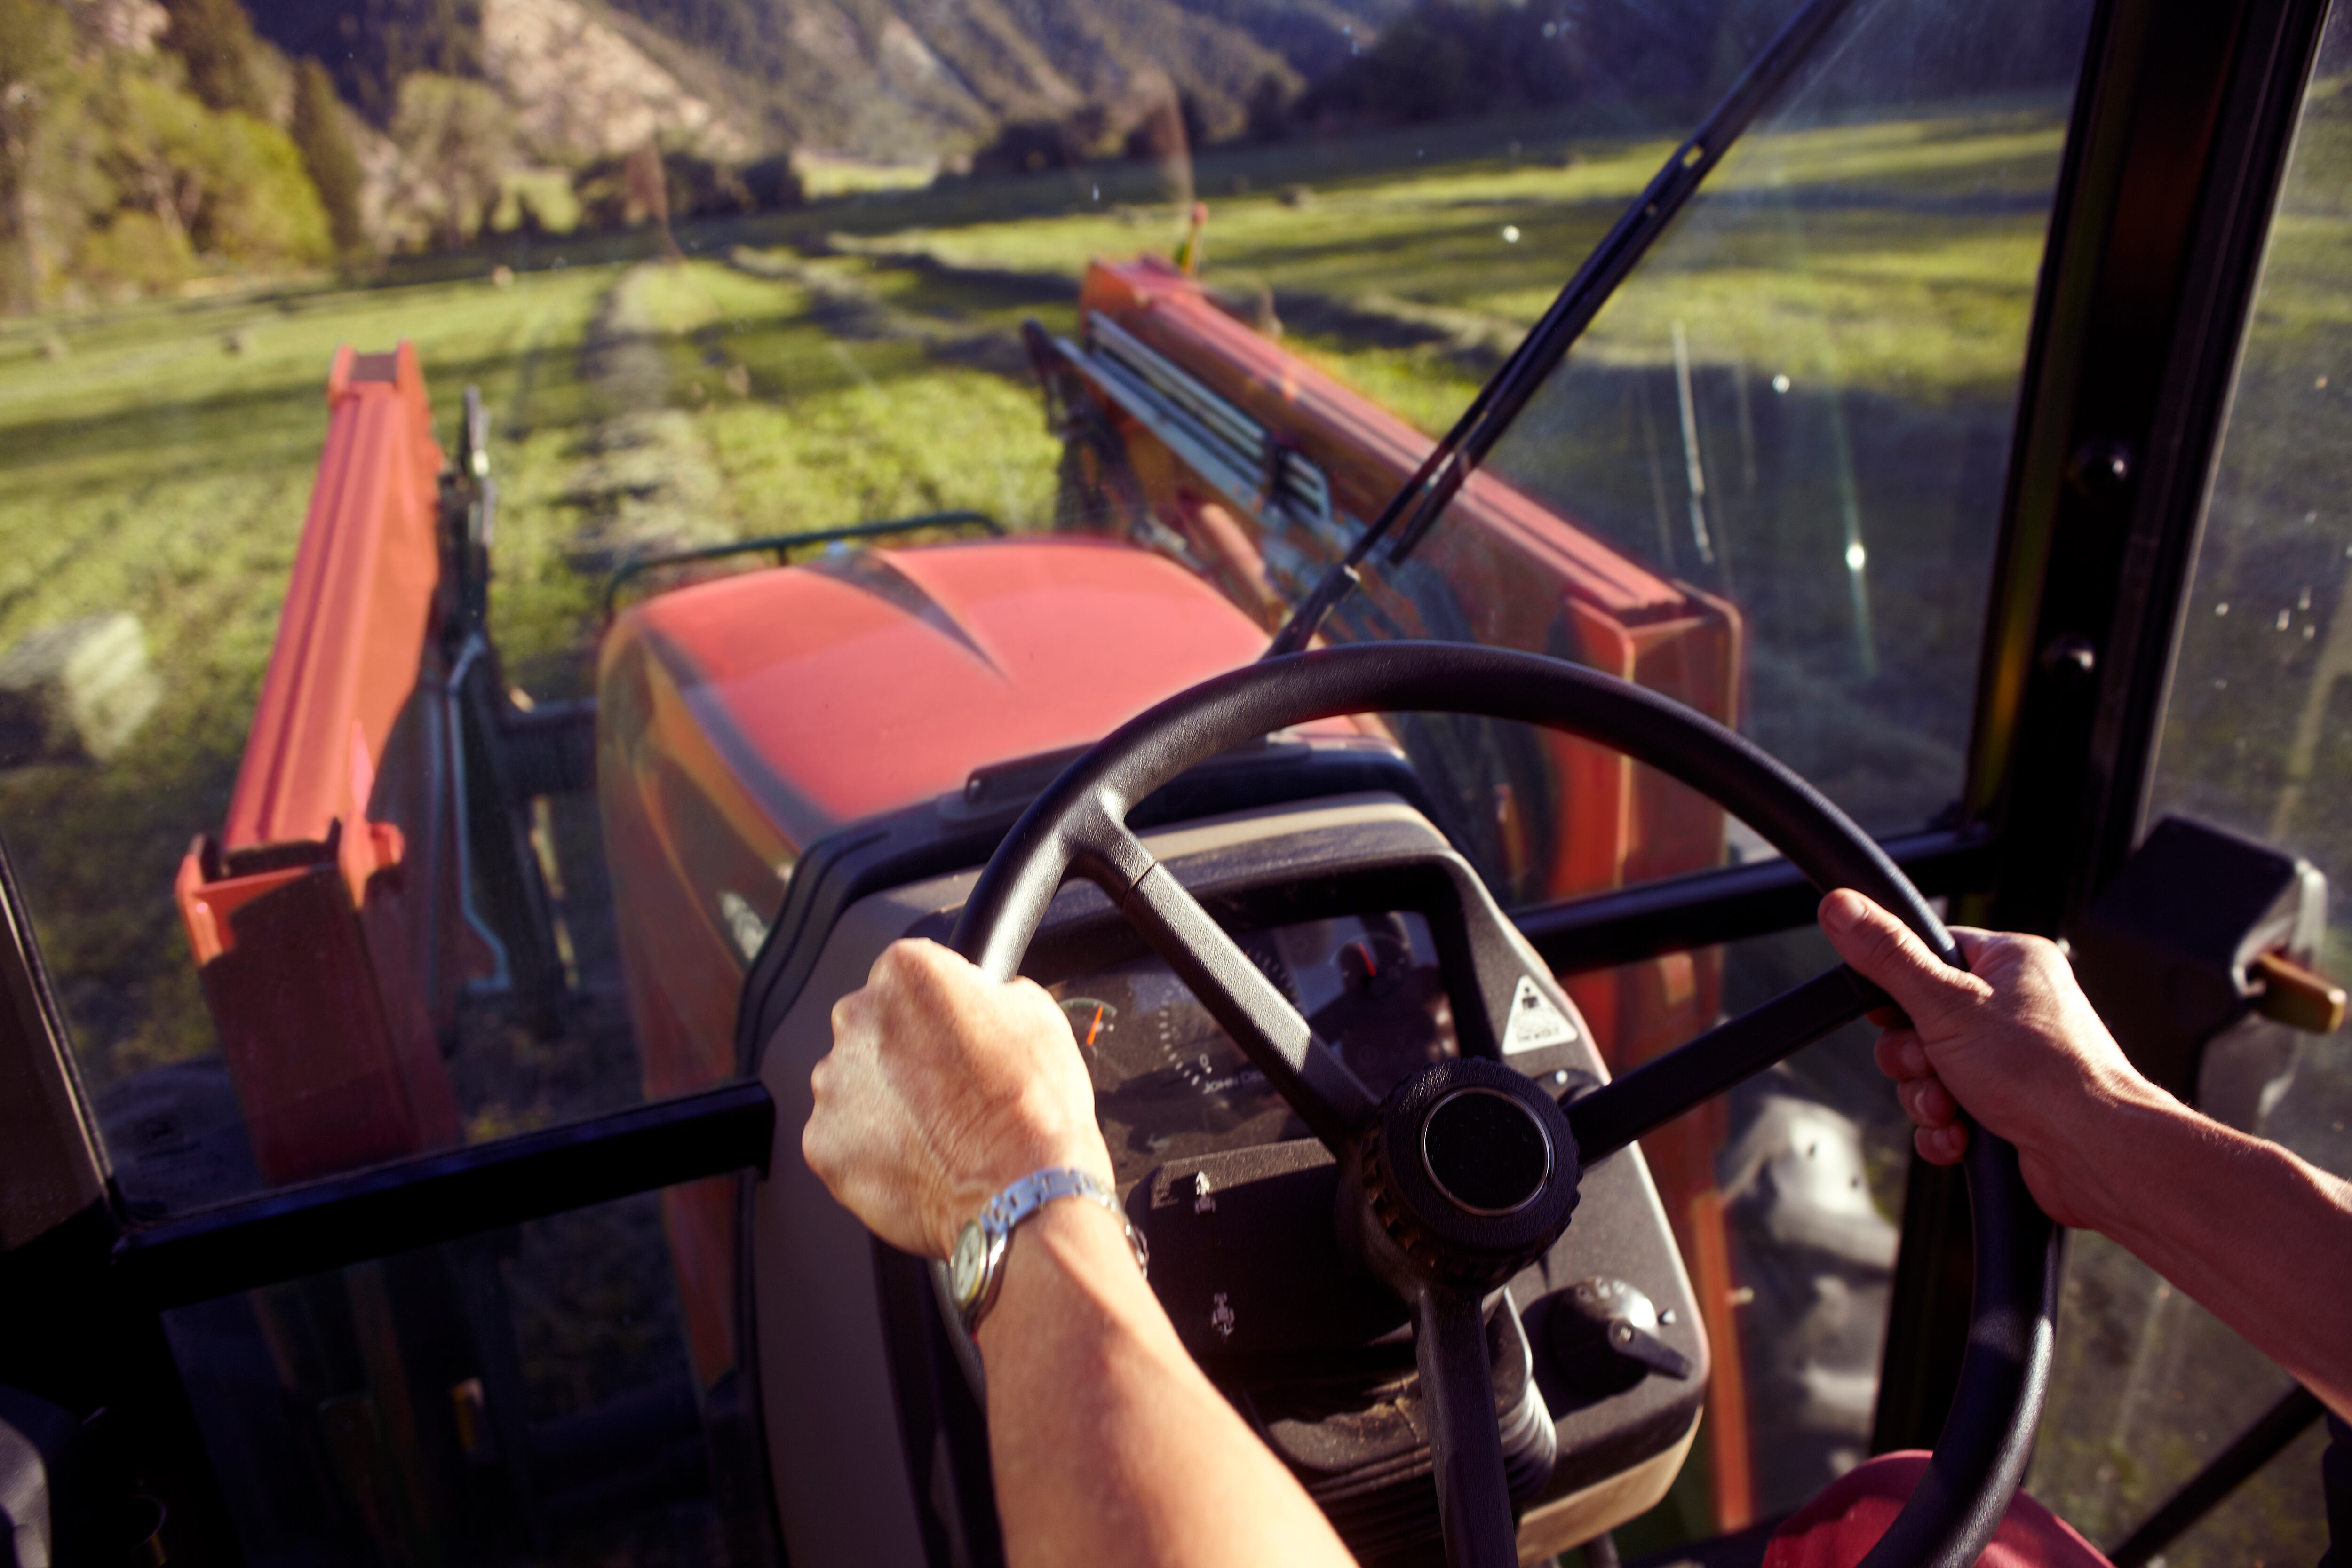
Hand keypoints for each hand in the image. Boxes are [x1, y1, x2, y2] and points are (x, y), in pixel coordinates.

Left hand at [804, 939, 1112, 1258]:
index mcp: (907, 975)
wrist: (1023, 1190)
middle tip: (949, 1089)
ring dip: (884, 1102)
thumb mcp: (1036, 1013)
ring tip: (937, 1131)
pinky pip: (843, 1138)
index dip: (938, 1009)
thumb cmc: (1033, 1106)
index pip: (908, 976)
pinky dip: (871, 1150)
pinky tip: (916, 1160)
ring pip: (854, 1085)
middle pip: (872, 1028)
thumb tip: (981, 1002)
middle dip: (903, 1054)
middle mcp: (858, 1021)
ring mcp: (834, 1086)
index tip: (956, 1036)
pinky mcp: (823, 1144)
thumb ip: (989, 994)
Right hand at [1816, 890, 2169, 1231]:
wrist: (2096, 1152)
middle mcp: (2014, 1008)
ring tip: (1951, 1107)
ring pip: (1929, 1071)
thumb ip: (1888, 956)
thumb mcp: (1946, 1003)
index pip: (1930, 952)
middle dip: (1912, 1056)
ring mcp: (2011, 1061)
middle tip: (1930, 1063)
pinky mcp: (2007, 1108)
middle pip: (1918, 1020)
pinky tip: (1959, 1135)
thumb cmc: (2045, 1072)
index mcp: (2010, 964)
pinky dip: (1944, 1127)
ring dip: (1926, 1096)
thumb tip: (1843, 907)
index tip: (1887, 1008)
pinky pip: (1948, 1111)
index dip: (1897, 984)